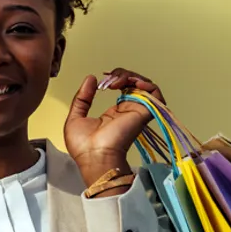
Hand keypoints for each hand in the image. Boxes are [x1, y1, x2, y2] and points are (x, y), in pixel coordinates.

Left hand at [64, 69, 166, 185]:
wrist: (94, 157)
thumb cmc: (84, 146)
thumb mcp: (76, 117)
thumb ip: (82, 97)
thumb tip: (91, 78)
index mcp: (114, 113)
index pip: (122, 88)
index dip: (115, 78)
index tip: (103, 78)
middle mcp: (128, 110)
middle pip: (133, 84)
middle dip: (121, 75)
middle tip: (109, 80)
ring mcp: (137, 111)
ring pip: (144, 86)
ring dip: (132, 77)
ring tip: (117, 81)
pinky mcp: (144, 113)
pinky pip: (155, 94)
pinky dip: (147, 85)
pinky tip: (133, 83)